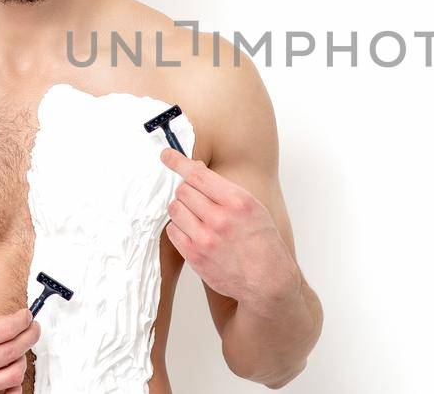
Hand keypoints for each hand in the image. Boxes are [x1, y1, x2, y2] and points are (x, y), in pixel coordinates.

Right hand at [0, 307, 38, 393]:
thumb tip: (10, 320)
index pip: (5, 329)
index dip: (22, 320)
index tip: (26, 316)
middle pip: (14, 350)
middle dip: (30, 335)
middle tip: (32, 329)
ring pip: (14, 373)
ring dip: (22, 358)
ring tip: (18, 349)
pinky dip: (13, 384)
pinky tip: (10, 373)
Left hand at [160, 148, 299, 307]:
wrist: (267, 279)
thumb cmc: (262, 241)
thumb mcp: (252, 207)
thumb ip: (224, 190)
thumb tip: (194, 170)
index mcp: (237, 201)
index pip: (198, 174)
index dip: (178, 162)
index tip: (166, 155)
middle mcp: (220, 218)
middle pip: (183, 190)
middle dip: (187, 191)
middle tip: (196, 199)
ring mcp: (205, 238)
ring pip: (175, 209)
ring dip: (182, 209)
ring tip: (196, 217)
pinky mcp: (194, 256)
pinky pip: (172, 231)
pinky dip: (179, 227)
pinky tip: (192, 231)